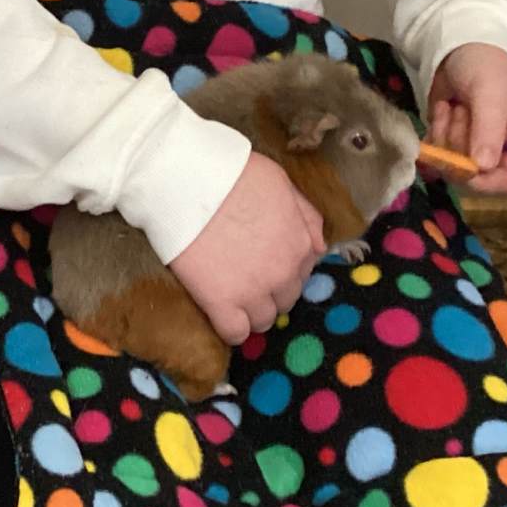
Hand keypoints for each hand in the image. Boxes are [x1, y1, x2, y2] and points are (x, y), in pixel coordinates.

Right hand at [168, 153, 325, 344]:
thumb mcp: (282, 183)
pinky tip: (221, 312)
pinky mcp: (220, 302)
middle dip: (270, 290)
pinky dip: (231, 327)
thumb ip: (305, 216)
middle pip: (285, 300)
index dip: (283, 267)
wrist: (187, 180)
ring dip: (251, 310)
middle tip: (245, 273)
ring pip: (263, 320)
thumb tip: (320, 247)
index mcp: (300, 244)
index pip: (302, 273)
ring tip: (232, 292)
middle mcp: (283, 273)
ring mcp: (252, 291)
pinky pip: (235, 333)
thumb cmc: (233, 173)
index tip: (263, 259)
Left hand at [427, 43, 506, 194]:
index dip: (490, 181)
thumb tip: (483, 167)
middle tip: (460, 112)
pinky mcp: (455, 143)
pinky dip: (436, 130)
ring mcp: (479, 150)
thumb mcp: (492, 94)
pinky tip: (444, 107)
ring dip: (447, 132)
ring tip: (455, 104)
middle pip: (478, 176)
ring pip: (454, 165)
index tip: (466, 169)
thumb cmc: (488, 66)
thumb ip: (489, 130)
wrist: (462, 46)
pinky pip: (438, 153)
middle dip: (462, 144)